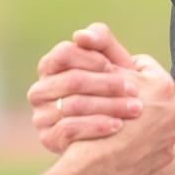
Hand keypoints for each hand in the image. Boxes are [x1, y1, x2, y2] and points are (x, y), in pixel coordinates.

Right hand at [27, 23, 148, 152]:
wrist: (118, 132)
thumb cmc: (114, 89)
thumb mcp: (112, 62)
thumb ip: (101, 41)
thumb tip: (80, 36)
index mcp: (50, 67)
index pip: (64, 53)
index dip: (92, 59)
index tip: (115, 67)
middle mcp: (40, 90)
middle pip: (71, 80)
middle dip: (106, 84)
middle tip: (135, 90)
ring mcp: (41, 115)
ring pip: (73, 105)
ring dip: (108, 105)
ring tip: (134, 108)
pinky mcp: (48, 138)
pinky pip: (69, 129)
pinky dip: (96, 125)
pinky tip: (118, 125)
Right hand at [71, 54, 174, 174]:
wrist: (95, 165)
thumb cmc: (93, 117)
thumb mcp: (101, 79)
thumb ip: (105, 55)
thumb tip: (91, 36)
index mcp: (162, 85)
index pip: (143, 65)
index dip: (122, 71)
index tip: (108, 76)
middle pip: (151, 94)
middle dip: (133, 95)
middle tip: (114, 100)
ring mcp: (172, 135)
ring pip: (154, 119)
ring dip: (139, 120)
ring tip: (118, 122)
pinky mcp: (165, 156)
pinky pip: (153, 144)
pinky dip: (140, 142)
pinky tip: (122, 143)